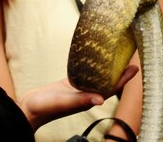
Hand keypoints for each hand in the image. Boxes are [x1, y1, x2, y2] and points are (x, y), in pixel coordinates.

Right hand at [18, 66, 137, 130]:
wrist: (28, 109)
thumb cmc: (44, 108)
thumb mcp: (63, 102)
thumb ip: (80, 100)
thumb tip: (101, 100)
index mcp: (87, 99)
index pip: (111, 88)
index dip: (123, 79)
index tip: (135, 67)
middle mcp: (85, 94)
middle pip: (107, 81)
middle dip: (119, 70)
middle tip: (130, 55)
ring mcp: (78, 88)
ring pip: (97, 76)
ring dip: (108, 67)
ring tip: (116, 54)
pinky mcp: (69, 83)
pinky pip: (84, 73)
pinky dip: (91, 65)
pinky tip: (94, 57)